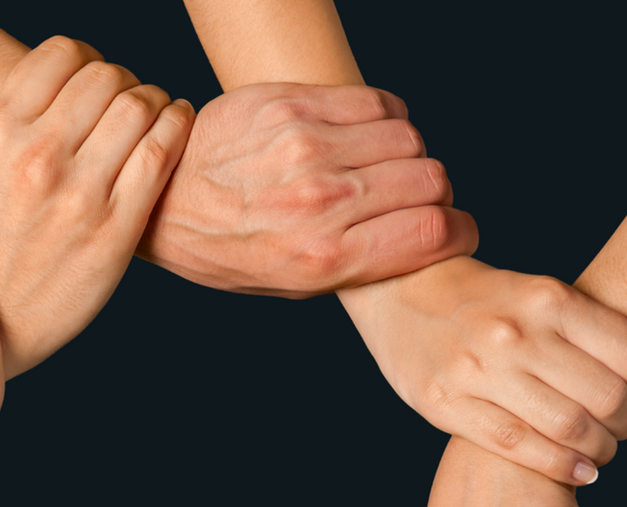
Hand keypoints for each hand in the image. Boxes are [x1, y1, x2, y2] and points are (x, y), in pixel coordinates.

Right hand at [0, 36, 193, 377]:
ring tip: (160, 114)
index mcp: (0, 132)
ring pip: (137, 107)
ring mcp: (78, 195)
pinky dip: (178, 126)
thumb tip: (80, 82)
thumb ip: (26, 121)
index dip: (92, 59)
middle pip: (106, 77)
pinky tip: (180, 125)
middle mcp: (36, 157)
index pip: (63, 55)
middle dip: (128, 82)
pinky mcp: (114, 230)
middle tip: (135, 103)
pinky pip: (159, 153)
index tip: (101, 82)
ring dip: (157, 101)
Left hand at [137, 82, 478, 295]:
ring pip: (408, 138)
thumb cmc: (233, 254)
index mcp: (323, 259)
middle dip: (433, 195)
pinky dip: (383, 120)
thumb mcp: (294, 285)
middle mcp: (319, 202)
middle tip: (411, 202)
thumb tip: (424, 237)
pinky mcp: (289, 104)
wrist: (167, 204)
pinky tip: (361, 138)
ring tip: (379, 170)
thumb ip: (360, 263)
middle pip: (431, 180)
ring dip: (407, 155)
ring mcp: (304, 147)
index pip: (433, 232)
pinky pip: (376, 102)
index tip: (455, 232)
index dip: (460, 232)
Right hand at [341, 256, 626, 482]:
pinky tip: (579, 472)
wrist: (398, 292)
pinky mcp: (446, 403)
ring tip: (601, 453)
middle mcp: (515, 333)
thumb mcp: (532, 292)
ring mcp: (478, 370)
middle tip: (624, 430)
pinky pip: (518, 445)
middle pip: (604, 397)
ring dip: (599, 450)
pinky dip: (560, 466)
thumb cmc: (478, 300)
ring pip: (566, 426)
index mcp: (547, 299)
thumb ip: (576, 327)